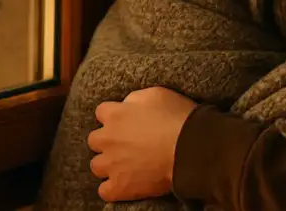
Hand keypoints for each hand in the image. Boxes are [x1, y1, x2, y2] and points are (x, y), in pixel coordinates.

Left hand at [87, 86, 197, 201]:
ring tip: (126, 166)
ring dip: (108, 165)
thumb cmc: (177, 118)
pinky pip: (105, 191)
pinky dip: (113, 189)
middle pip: (95, 140)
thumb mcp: (155, 94)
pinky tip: (125, 184)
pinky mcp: (120, 186)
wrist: (190, 148)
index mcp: (115, 115)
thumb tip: (126, 104)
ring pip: (97, 165)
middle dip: (107, 141)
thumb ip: (134, 99)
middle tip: (126, 144)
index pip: (101, 112)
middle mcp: (108, 138)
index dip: (114, 117)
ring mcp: (112, 164)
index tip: (125, 121)